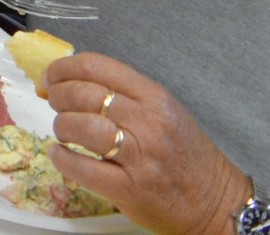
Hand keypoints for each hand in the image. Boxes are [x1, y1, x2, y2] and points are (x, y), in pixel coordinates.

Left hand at [44, 56, 253, 234]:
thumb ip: (125, 95)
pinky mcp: (130, 188)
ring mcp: (141, 157)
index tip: (50, 76)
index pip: (97, 66)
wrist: (218, 202)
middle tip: (53, 103)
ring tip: (63, 132)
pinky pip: (82, 168)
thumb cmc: (186, 155)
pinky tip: (61, 155)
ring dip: (61, 126)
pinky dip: (63, 158)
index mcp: (155, 98)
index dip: (63, 68)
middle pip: (83, 94)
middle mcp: (149, 123)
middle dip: (57, 96)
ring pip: (81, 127)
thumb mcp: (164, 112)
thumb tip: (71, 80)